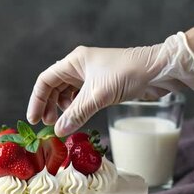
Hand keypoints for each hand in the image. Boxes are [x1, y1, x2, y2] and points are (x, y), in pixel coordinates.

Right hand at [26, 32, 193, 135]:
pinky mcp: (103, 86)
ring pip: (68, 94)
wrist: (159, 71)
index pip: (45, 80)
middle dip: (50, 106)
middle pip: (55, 87)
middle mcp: (80, 66)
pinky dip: (78, 109)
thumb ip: (77, 114)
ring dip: (64, 109)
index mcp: (75, 61)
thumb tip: (58, 131)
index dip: (37, 100)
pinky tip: (79, 118)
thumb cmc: (128, 74)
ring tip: (65, 122)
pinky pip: (82, 98)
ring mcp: (92, 76)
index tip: (34, 120)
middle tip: (50, 125)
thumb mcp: (98, 96)